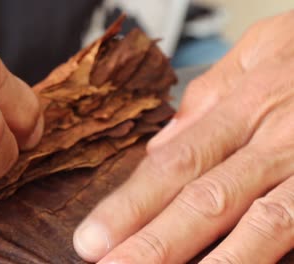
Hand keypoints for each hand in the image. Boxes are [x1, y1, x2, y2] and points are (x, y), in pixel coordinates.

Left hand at [74, 11, 293, 262]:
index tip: (93, 237)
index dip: (131, 204)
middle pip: (206, 201)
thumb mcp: (263, 51)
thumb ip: (209, 97)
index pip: (175, 163)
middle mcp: (280, 142)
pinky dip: (266, 260)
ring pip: (258, 228)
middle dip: (153, 244)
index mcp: (249, 106)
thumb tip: (163, 143)